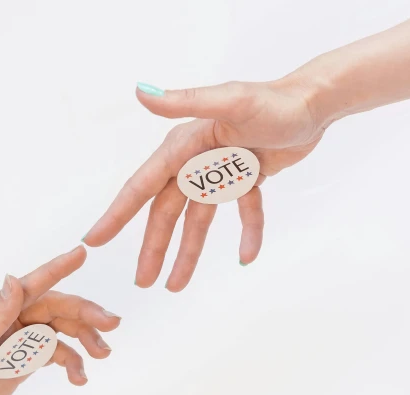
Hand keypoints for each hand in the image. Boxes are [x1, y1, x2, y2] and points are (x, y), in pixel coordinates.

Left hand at [0, 245, 119, 394]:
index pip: (31, 286)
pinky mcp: (22, 363)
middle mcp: (8, 322)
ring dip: (84, 339)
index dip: (57, 269)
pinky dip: (72, 362)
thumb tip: (14, 279)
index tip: (81, 252)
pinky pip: (55, 353)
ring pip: (60, 331)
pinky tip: (80, 378)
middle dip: (86, 314)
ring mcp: (17, 342)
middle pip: (56, 308)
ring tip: (102, 356)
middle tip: (112, 325)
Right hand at [83, 78, 325, 290]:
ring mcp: (220, 171)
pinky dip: (246, 233)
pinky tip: (248, 257)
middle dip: (153, 247)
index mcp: (183, 146)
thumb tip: (141, 93)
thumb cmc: (275, 102)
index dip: (116, 215)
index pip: (142, 186)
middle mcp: (195, 160)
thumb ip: (184, 102)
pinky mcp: (245, 178)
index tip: (93, 240)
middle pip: (167, 212)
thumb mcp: (230, 102)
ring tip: (175, 286)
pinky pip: (242, 213)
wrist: (316, 104)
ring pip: (197, 220)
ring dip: (187, 252)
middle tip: (142, 282)